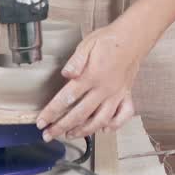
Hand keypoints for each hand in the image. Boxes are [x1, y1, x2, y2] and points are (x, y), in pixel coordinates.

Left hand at [36, 22, 144, 140]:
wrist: (133, 38)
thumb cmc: (108, 40)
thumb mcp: (87, 44)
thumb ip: (76, 61)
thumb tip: (65, 74)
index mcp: (91, 76)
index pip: (67, 98)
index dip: (52, 112)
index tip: (41, 122)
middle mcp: (104, 89)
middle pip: (80, 114)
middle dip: (62, 127)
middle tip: (48, 135)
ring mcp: (116, 95)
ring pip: (100, 120)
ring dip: (83, 131)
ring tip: (69, 135)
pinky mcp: (126, 95)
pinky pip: (123, 116)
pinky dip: (114, 126)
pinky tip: (103, 129)